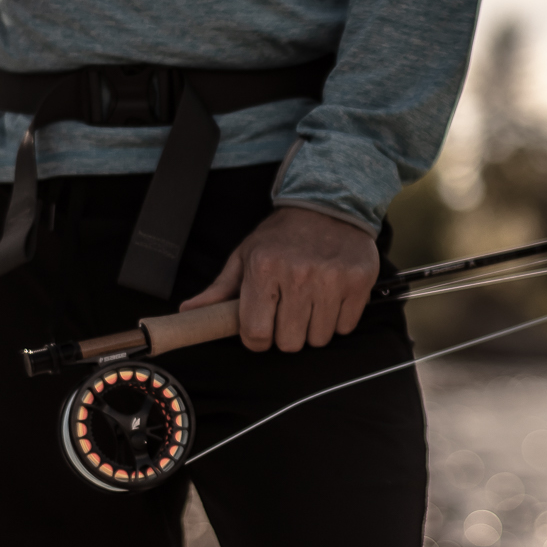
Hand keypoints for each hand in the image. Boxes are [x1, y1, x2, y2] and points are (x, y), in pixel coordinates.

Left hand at [181, 207, 379, 351]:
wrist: (330, 204)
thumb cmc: (283, 235)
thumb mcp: (246, 255)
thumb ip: (220, 290)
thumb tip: (188, 312)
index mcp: (264, 268)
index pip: (256, 333)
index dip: (258, 338)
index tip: (263, 328)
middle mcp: (298, 274)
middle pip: (290, 342)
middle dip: (287, 333)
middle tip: (289, 310)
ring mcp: (332, 279)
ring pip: (319, 339)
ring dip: (313, 328)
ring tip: (311, 302)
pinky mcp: (359, 282)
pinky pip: (345, 327)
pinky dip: (337, 320)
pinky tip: (331, 297)